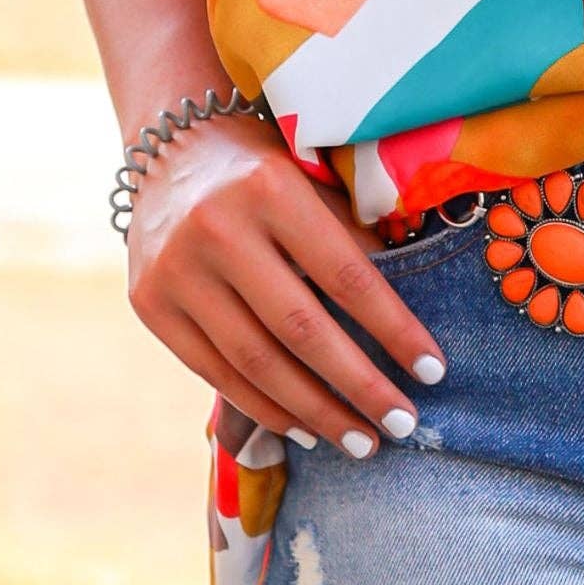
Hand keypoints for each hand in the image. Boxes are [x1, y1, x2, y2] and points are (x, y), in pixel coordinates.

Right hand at [124, 111, 449, 457]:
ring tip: (360, 439)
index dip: (393, 327)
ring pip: (256, 362)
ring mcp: (177, 271)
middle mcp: (218, 229)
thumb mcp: (312, 179)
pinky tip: (304, 425)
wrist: (171, 145)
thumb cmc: (264, 164)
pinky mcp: (150, 305)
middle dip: (358, 385)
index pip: (346, 273)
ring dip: (315, 411)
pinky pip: (215, 372)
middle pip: (300, 329)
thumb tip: (403, 312)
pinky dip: (264, 406)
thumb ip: (350, 237)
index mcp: (271, 188)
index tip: (433, 369)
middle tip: (402, 423)